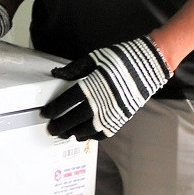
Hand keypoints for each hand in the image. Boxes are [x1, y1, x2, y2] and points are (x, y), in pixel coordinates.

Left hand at [40, 37, 172, 139]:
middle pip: (74, 119)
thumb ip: (74, 68)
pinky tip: (83, 135)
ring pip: (87, 130)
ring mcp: (111, 113)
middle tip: (51, 128)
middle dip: (60, 125)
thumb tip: (57, 74)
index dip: (54, 109)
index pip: (66, 102)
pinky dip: (91, 136)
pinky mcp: (121, 119)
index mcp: (91, 86)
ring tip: (64, 133)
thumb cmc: (121, 59)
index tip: (45, 113)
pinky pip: (103, 133)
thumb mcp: (95, 58)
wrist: (149, 65)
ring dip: (73, 133)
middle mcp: (100, 103)